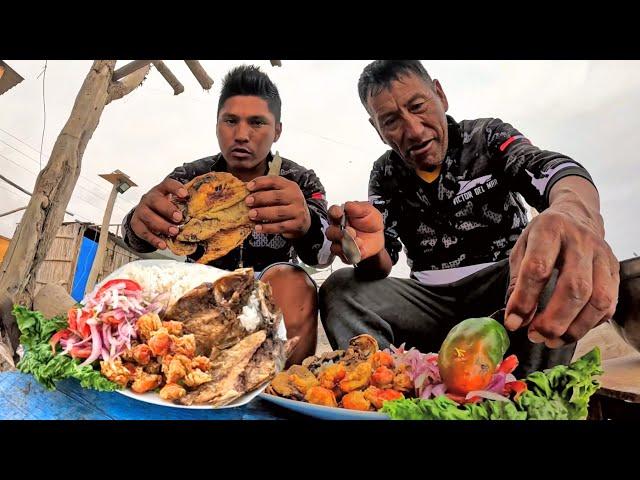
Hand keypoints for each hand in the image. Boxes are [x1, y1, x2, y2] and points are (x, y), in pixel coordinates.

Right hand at [130, 177, 187, 249]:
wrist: (144, 215)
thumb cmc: (165, 208)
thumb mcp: (173, 202)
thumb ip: (184, 205)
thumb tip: (204, 213)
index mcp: (161, 190)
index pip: (167, 184)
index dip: (176, 188)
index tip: (185, 194)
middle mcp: (149, 198)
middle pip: (156, 201)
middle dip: (168, 210)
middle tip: (179, 218)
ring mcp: (141, 210)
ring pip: (149, 217)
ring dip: (162, 225)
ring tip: (174, 232)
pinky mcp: (136, 224)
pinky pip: (144, 232)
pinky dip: (154, 239)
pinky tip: (163, 244)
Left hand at [245, 176, 310, 238]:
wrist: (303, 221)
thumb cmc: (285, 205)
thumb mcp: (280, 194)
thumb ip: (266, 191)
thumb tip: (245, 190)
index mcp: (290, 186)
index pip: (274, 181)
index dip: (260, 182)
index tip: (248, 187)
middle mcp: (296, 197)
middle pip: (276, 196)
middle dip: (260, 198)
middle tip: (247, 202)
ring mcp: (298, 211)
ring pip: (278, 212)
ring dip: (263, 213)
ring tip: (251, 215)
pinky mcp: (297, 225)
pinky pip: (280, 226)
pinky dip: (267, 228)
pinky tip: (257, 228)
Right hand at [325, 201, 384, 262]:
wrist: (378, 235)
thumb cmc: (370, 221)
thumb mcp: (367, 210)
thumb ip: (356, 207)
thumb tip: (347, 205)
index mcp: (341, 216)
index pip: (332, 213)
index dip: (334, 213)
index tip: (339, 213)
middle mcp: (338, 229)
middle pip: (330, 232)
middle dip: (339, 233)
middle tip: (350, 231)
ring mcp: (341, 242)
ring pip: (334, 246)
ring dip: (346, 244)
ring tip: (358, 241)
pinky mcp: (346, 253)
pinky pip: (344, 256)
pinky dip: (353, 253)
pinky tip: (360, 247)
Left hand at [505, 197, 618, 346]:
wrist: (577, 215)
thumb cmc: (544, 236)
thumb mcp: (521, 248)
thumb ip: (517, 281)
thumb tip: (516, 318)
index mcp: (550, 230)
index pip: (537, 268)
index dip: (524, 300)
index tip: (513, 322)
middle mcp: (580, 241)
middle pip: (574, 288)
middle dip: (553, 320)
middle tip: (536, 336)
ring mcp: (602, 256)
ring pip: (598, 299)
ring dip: (575, 328)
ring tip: (553, 340)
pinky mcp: (615, 269)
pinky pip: (610, 303)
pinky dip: (591, 323)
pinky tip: (573, 329)